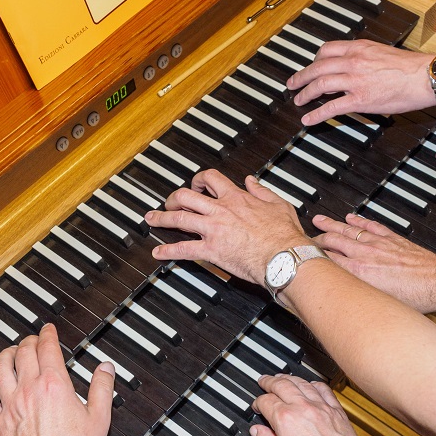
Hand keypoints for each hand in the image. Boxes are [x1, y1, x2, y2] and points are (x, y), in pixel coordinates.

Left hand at [0, 324, 114, 435]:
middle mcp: (29, 390)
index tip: (48, 329)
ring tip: (10, 351)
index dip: (47, 334)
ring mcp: (11, 405)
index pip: (47, 348)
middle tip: (33, 340)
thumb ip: (102, 388)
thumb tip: (105, 369)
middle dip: (28, 341)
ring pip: (0, 368)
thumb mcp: (100, 417)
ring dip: (4, 354)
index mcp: (54, 385)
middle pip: (23, 353)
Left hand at [145, 169, 308, 284]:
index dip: (199, 179)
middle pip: (186, 196)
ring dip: (161, 218)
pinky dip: (168, 251)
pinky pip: (183, 249)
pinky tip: (158, 253)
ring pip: (178, 219)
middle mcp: (220, 211)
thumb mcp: (278, 204)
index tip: (196, 184)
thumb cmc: (284, 235)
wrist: (283, 257)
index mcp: (236, 198)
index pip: (211, 179)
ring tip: (151, 219)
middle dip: (173, 198)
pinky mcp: (211, 250)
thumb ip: (261, 191)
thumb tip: (251, 181)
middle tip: (168, 203)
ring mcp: (213, 230)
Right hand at [250, 374, 378, 435]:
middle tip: (264, 381)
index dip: (258, 403)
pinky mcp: (336, 410)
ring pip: (302, 383)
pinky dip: (313, 384)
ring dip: (289, 378)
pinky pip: (323, 389)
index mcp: (286, 420)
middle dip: (270, 382)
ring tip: (282, 378)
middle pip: (282, 385)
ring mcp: (322, 407)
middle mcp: (304, 408)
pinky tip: (309, 385)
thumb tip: (258, 432)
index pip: (266, 401)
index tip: (257, 406)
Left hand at [288, 39, 433, 126]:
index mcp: (359, 48)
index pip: (327, 50)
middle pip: (318, 67)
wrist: (425, 76)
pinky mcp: (360, 100)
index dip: (315, 60)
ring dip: (305, 93)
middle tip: (292, 84)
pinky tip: (308, 120)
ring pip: (320, 85)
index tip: (311, 67)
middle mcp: (353, 61)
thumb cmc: (410, 67)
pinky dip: (316, 114)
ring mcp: (355, 81)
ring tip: (298, 100)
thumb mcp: (382, 53)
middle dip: (301, 77)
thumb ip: (364, 59)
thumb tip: (354, 69)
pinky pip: (331, 107)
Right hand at [312, 214, 435, 312]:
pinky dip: (359, 220)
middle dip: (318, 238)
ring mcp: (379, 244)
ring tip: (319, 220)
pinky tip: (350, 217)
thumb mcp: (377, 302)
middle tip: (307, 238)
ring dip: (332, 224)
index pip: (328, 259)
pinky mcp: (392, 239)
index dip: (313, 256)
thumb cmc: (414, 297)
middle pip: (334, 241)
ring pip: (349, 230)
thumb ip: (358, 295)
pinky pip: (371, 226)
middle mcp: (366, 255)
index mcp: (359, 272)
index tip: (304, 255)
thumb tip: (346, 298)